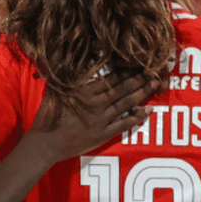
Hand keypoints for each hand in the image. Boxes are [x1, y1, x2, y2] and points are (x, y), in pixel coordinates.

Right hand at [30, 71, 159, 161]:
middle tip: (153, 71)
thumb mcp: (56, 90)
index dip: (127, 70)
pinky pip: (124, 125)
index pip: (111, 78)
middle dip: (140, 79)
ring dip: (142, 94)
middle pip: (122, 89)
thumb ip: (67, 75)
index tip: (139, 63)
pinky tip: (147, 111)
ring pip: (126, 104)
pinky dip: (137, 118)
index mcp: (85, 91)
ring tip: (154, 85)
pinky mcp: (103, 135)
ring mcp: (101, 120)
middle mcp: (96, 104)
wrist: (46, 143)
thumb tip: (76, 58)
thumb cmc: (48, 115)